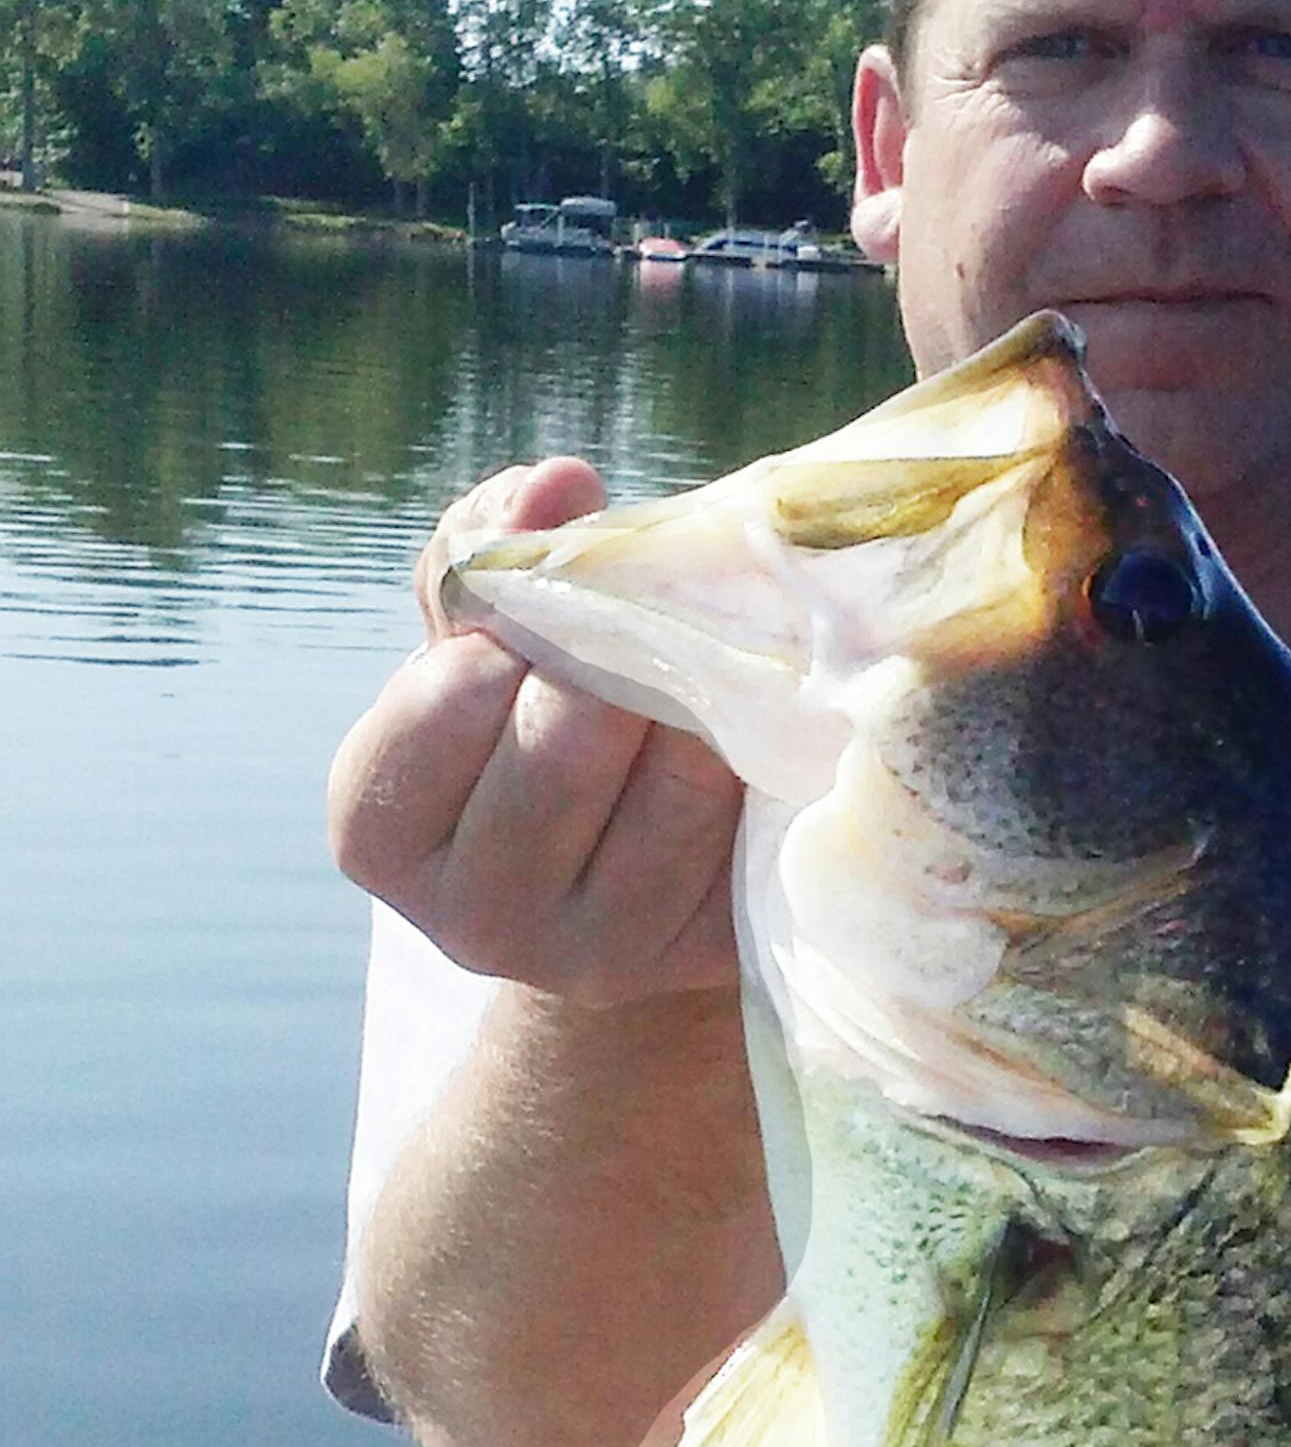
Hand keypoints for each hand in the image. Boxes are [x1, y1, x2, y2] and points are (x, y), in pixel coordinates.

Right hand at [327, 457, 743, 1000]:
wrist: (634, 877)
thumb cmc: (540, 724)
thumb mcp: (484, 643)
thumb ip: (489, 550)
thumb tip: (556, 485)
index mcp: (380, 832)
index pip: (452, 694)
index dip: (511, 631)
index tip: (537, 623)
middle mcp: (473, 921)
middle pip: (566, 738)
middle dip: (614, 660)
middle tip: (637, 642)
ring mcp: (592, 957)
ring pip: (672, 780)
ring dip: (699, 702)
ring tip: (696, 680)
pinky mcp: (700, 961)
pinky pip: (746, 823)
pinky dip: (754, 754)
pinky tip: (746, 735)